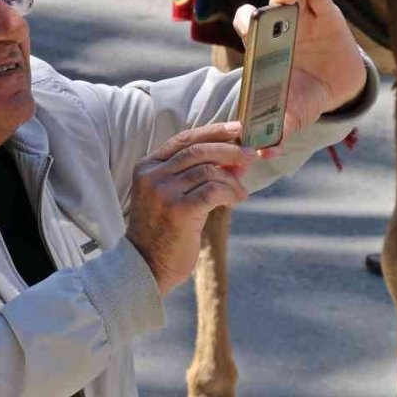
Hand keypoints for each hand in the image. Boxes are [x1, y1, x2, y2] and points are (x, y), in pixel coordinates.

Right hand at [127, 122, 253, 295]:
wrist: (146, 267)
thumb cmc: (162, 233)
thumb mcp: (168, 197)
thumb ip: (192, 175)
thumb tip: (234, 156)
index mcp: (147, 168)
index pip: (183, 140)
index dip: (213, 132)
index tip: (236, 129)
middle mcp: (152, 176)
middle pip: (198, 150)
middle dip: (228, 150)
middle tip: (249, 156)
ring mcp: (164, 192)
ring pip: (209, 171)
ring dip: (231, 179)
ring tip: (240, 192)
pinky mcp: (180, 210)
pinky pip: (214, 190)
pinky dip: (230, 192)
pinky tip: (235, 201)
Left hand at [234, 0, 366, 155]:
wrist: (337, 90)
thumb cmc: (305, 97)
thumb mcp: (293, 114)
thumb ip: (279, 130)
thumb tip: (265, 153)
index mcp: (265, 49)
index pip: (249, 29)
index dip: (247, 24)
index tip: (249, 26)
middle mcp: (280, 30)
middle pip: (267, 10)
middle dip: (264, 8)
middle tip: (267, 12)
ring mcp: (303, 19)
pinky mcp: (325, 14)